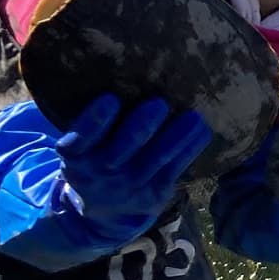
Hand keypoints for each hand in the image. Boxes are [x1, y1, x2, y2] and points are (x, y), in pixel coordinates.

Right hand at [52, 93, 211, 220]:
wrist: (103, 212)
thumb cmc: (94, 158)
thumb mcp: (81, 146)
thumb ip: (90, 123)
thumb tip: (111, 68)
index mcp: (77, 158)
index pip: (79, 142)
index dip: (93, 122)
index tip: (110, 98)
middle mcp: (101, 173)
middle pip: (119, 153)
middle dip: (140, 129)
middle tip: (158, 103)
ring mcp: (131, 186)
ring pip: (156, 161)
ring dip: (176, 138)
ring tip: (192, 116)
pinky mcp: (157, 193)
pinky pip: (177, 168)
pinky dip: (191, 148)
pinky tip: (201, 128)